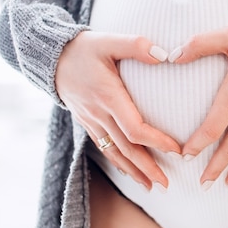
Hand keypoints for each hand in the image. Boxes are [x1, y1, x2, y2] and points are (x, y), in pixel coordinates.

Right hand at [55, 31, 180, 188]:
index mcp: (108, 96)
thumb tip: (165, 55)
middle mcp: (99, 114)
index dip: (156, 142)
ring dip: (134, 172)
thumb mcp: (109, 40)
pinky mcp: (87, 123)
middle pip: (126, 148)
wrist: (51, 56)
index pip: (135, 128)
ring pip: (114, 153)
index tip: (177, 150)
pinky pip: (104, 148)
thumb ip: (136, 46)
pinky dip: (119, 164)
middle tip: (168, 184)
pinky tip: (131, 174)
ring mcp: (91, 121)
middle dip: (148, 168)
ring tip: (153, 187)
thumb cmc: (85, 48)